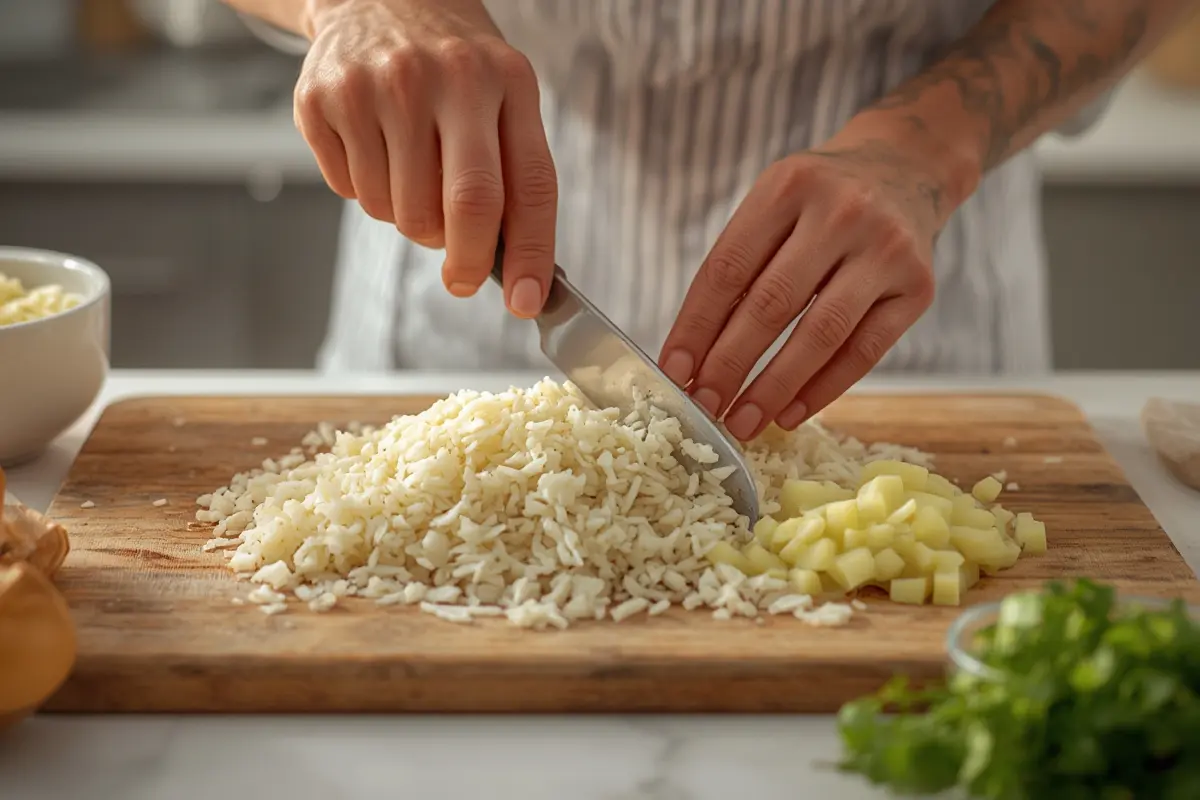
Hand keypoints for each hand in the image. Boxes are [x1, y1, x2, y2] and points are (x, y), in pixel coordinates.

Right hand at [293, 0, 557, 317]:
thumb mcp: (504, 98)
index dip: (532, 253)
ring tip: (413, 173)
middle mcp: (444, 78)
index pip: (528, 185)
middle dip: (467, 262)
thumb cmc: (453, 66)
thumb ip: (513, 174)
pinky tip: (376, 150)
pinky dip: (367, 193)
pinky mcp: (323, 100)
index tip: (528, 302)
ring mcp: (377, 86)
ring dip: (410, 219)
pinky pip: (351, 193)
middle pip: (464, 206)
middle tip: (463, 278)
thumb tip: (516, 266)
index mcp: (505, 80)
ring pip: (399, 212)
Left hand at [658, 132, 948, 440]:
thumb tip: (693, 357)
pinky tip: (790, 413)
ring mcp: (885, 250)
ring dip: (774, 387)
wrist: (906, 169)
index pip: (728, 269)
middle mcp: (840, 213)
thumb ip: (738, 267)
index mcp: (788, 186)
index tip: (674, 371)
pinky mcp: (918, 287)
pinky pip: (864, 352)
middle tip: (704, 406)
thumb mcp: (774, 205)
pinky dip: (823, 389)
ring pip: (821, 334)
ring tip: (743, 422)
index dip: (696, 326)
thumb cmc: (820, 201)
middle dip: (730, 364)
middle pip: (772, 304)